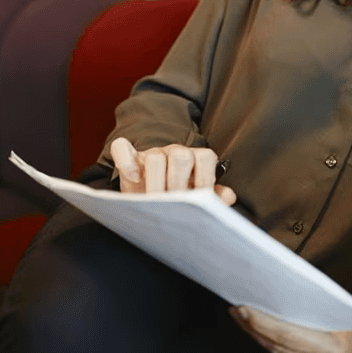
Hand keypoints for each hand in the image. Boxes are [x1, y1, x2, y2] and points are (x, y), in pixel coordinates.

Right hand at [108, 137, 235, 203]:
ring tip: (155, 202)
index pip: (206, 157)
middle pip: (181, 156)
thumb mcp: (195, 195)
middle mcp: (175, 152)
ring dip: (156, 180)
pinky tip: (132, 178)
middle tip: (175, 204)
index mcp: (196, 159)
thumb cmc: (177, 194)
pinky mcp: (129, 157)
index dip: (205, 178)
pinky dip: (126, 161)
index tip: (200, 200)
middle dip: (179, 182)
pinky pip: (122, 148)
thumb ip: (214, 194)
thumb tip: (229, 197)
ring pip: (155, 157)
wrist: (149, 189)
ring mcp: (151, 153)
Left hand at [232, 300, 351, 352]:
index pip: (287, 336)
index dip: (261, 322)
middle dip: (256, 330)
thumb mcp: (336, 307)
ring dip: (264, 343)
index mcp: (336, 349)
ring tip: (252, 324)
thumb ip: (307, 312)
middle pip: (280, 350)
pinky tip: (272, 342)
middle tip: (239, 312)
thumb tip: (269, 302)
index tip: (243, 309)